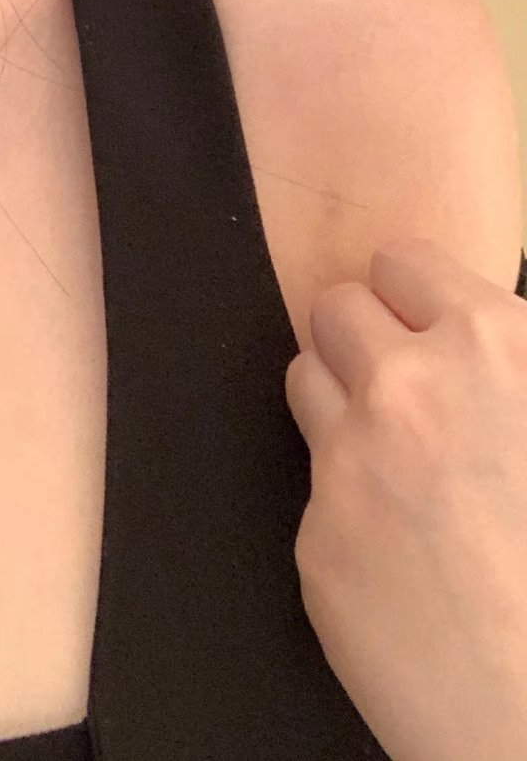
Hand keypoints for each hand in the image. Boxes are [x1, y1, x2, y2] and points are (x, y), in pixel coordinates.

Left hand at [285, 235, 526, 760]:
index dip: (413, 298)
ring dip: (340, 406)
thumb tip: (471, 336)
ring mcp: (354, 461)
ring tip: (398, 463)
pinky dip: (345, 504)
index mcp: (494, 347)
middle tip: (404, 393)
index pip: (402, 261)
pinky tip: (400, 550)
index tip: (425, 329)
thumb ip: (508, 363)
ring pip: (305, 379)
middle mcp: (412, 388)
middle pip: (334, 309)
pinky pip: (313, 484)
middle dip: (363, 343)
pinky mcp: (318, 537)